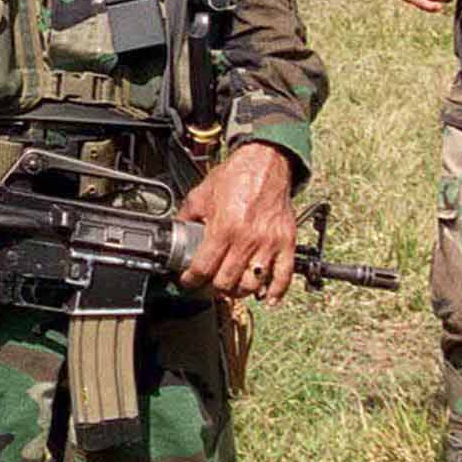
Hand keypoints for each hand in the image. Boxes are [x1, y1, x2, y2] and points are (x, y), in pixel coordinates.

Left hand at [177, 142, 297, 303]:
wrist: (266, 163)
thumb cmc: (236, 176)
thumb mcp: (202, 194)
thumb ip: (188, 216)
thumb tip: (176, 231)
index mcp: (224, 228)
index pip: (203, 267)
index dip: (191, 279)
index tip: (187, 281)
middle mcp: (247, 239)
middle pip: (227, 282)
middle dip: (213, 288)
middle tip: (208, 285)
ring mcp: (268, 243)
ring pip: (253, 284)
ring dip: (239, 291)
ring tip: (231, 288)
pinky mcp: (286, 242)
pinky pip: (283, 276)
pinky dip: (275, 292)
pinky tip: (266, 298)